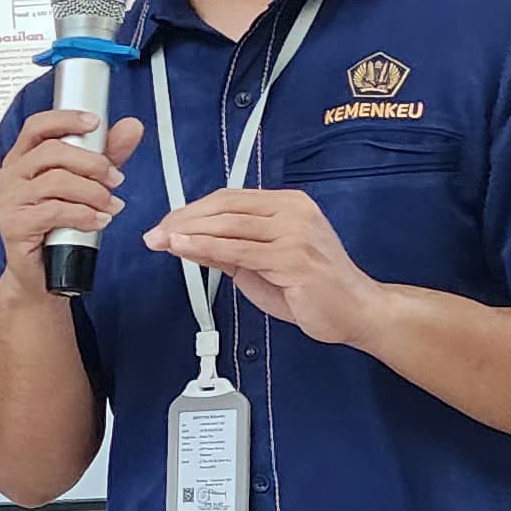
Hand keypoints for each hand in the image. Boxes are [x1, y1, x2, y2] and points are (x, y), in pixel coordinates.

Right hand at [0, 110, 143, 296]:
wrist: (42, 274)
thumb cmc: (58, 227)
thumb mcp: (87, 184)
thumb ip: (106, 155)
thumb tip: (130, 128)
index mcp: (21, 160)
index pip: (37, 127)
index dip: (66, 119)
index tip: (95, 123)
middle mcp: (10, 176)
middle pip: (51, 151)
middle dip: (92, 163)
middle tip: (115, 178)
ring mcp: (9, 200)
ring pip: (56, 181)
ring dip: (92, 192)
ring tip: (110, 204)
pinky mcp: (14, 224)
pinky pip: (54, 210)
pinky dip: (83, 215)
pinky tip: (98, 220)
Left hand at [145, 187, 396, 346]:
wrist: (356, 311)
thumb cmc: (311, 290)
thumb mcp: (260, 264)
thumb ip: (227, 250)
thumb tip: (184, 242)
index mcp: (288, 204)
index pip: (229, 199)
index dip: (192, 210)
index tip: (165, 224)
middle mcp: (293, 211)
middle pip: (225, 207)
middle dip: (183, 220)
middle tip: (154, 233)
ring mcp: (295, 232)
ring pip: (229, 225)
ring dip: (188, 232)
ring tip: (160, 240)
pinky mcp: (293, 258)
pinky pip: (239, 250)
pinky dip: (206, 248)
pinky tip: (182, 249)